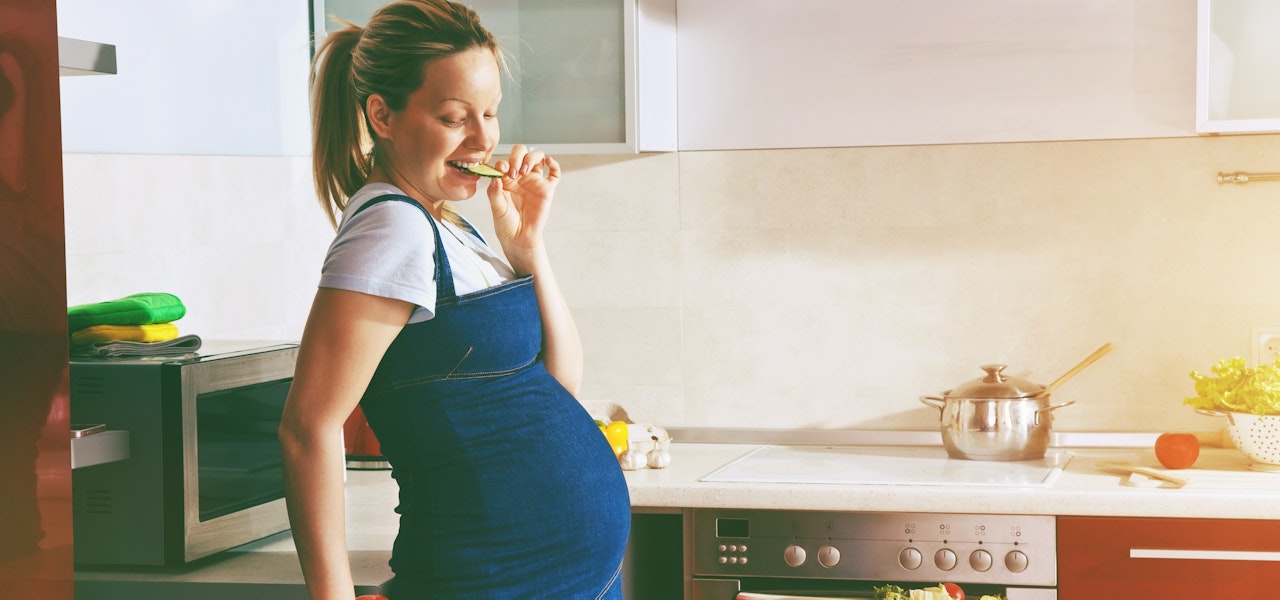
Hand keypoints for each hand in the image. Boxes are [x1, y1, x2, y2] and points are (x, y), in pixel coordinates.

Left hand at [485, 144, 560, 269]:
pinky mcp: (547, 190)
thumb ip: (494, 193)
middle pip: (522, 153)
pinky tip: (549, 162)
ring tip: (524, 170)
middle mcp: (520, 177)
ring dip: (531, 158)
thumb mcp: (496, 209)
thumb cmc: (506, 224)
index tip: (502, 172)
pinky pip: (554, 174)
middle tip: (514, 171)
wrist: (519, 239)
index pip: (505, 161)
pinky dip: (554, 164)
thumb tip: (495, 177)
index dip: (503, 163)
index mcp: (505, 179)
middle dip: (517, 156)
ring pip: (538, 158)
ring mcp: (534, 182)